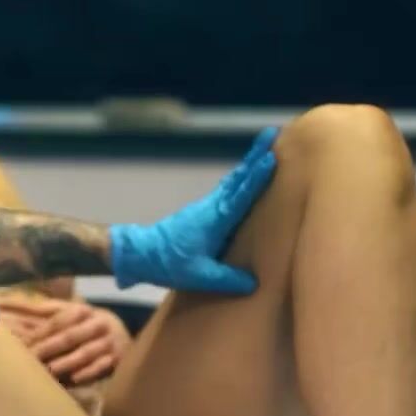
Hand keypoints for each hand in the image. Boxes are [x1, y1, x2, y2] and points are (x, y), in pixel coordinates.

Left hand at [0, 296, 131, 384]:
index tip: (22, 343)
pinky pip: (102, 366)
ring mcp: (109, 342)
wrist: (123, 335)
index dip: (40, 332)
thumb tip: (5, 302)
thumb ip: (41, 309)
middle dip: (49, 348)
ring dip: (67, 361)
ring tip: (50, 370)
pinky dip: (89, 372)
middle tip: (31, 359)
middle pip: (70, 336)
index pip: (58, 321)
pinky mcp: (117, 359)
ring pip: (86, 352)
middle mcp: (97, 324)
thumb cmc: (86, 323)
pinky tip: (75, 378)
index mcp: (82, 310)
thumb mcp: (69, 312)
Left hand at [109, 127, 277, 292]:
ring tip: (266, 149)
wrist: (142, 254)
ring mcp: (207, 207)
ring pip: (233, 181)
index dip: (257, 177)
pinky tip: (246, 177)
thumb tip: (255, 283)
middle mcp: (212, 208)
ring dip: (250, 164)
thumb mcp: (199, 276)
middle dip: (256, 155)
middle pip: (239, 177)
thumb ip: (228, 279)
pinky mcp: (204, 212)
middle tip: (273, 132)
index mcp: (215, 220)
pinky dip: (241, 178)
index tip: (271, 157)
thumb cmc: (169, 264)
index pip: (240, 194)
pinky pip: (228, 190)